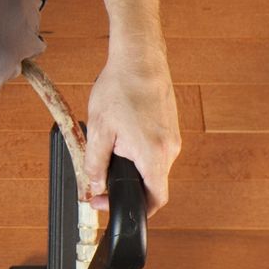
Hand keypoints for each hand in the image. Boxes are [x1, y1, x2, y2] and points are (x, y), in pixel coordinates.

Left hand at [84, 53, 181, 216]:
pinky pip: (155, 150)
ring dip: (131, 164)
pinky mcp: (170, 129)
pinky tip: (123, 132)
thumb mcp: (99, 129)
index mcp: (154, 155)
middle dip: (126, 183)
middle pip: (151, 183)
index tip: (111, 204)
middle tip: (101, 173)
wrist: (140, 58)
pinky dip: (138, 150)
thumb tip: (95, 185)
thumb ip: (96, 163)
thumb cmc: (121, 88)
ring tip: (111, 143)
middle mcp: (171, 150)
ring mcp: (173, 139)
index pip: (156, 199)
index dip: (135, 210)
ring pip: (152, 166)